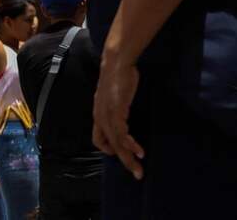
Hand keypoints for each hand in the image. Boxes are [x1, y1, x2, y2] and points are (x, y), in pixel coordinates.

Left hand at [92, 59, 144, 179]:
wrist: (116, 63)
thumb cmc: (118, 77)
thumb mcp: (113, 96)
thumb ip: (115, 107)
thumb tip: (122, 115)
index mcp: (98, 114)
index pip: (98, 139)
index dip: (107, 149)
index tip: (121, 154)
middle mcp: (100, 117)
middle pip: (110, 145)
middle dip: (123, 161)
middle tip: (136, 173)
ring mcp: (107, 115)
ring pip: (116, 143)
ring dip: (128, 158)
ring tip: (139, 168)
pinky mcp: (116, 111)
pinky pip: (122, 133)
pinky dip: (130, 144)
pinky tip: (138, 151)